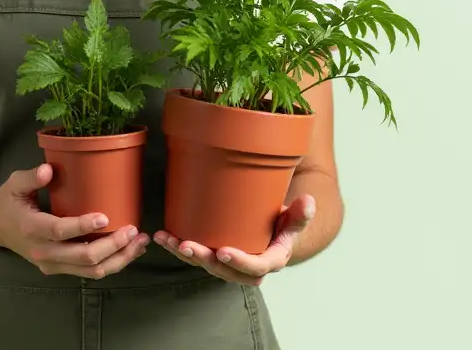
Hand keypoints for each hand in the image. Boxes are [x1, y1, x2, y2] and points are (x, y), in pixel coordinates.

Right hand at [0, 163, 148, 278]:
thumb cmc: (7, 200)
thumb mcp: (15, 183)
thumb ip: (32, 177)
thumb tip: (50, 169)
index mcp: (31, 228)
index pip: (60, 231)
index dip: (83, 227)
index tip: (105, 217)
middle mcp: (42, 252)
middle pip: (82, 257)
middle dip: (112, 246)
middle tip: (133, 230)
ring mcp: (51, 264)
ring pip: (90, 271)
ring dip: (118, 259)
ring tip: (139, 243)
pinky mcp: (58, 269)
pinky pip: (88, 272)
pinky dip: (111, 264)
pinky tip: (128, 251)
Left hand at [153, 195, 316, 285]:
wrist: (275, 230)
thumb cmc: (285, 223)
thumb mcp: (295, 218)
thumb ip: (300, 213)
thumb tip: (308, 202)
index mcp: (270, 260)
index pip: (255, 267)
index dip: (240, 261)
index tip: (224, 251)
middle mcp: (247, 267)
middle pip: (224, 269)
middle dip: (204, 259)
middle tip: (188, 246)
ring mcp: (229, 263)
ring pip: (206, 264)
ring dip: (186, 254)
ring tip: (170, 241)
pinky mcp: (216, 255)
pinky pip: (196, 255)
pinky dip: (178, 247)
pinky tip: (163, 237)